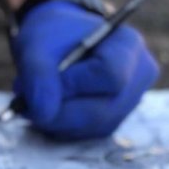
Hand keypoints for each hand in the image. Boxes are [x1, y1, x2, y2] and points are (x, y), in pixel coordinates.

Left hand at [10, 1, 159, 139]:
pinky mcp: (117, 119)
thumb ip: (39, 76)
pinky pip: (92, 133)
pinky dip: (65, 126)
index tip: (47, 80)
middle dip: (62, 110)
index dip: (76, 85)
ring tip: (37, 100)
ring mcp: (131, 101)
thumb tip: (44, 114)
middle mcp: (139, 76)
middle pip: (105, 108)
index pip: (111, 75)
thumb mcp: (38, 46)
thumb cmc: (53, 36)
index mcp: (128, 46)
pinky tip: (51, 109)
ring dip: (59, 120)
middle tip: (29, 99)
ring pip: (97, 126)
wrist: (59, 42)